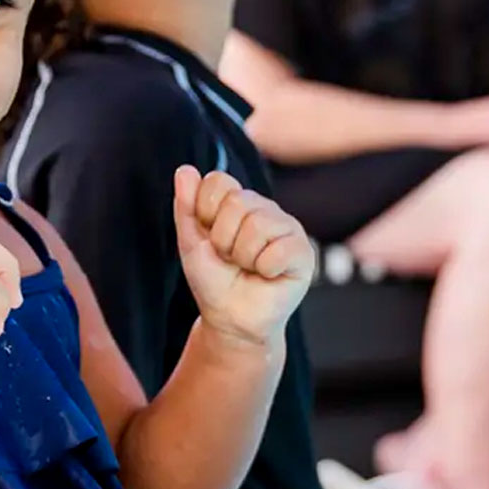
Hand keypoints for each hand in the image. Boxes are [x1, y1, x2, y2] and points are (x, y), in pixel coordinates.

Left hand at [175, 166, 313, 346]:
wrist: (231, 319)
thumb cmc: (213, 281)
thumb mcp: (191, 242)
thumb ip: (187, 206)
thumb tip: (185, 169)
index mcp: (239, 201)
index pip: (218, 181)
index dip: (205, 212)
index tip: (209, 238)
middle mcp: (265, 209)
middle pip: (237, 202)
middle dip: (223, 240)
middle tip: (230, 258)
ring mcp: (286, 228)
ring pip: (257, 225)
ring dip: (243, 257)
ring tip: (248, 268)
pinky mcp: (303, 251)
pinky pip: (280, 249)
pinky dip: (266, 268)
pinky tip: (268, 275)